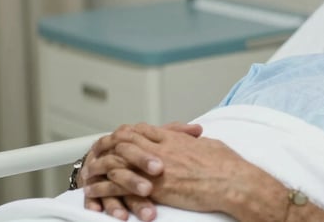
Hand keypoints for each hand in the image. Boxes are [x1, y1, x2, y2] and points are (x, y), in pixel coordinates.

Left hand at [84, 124, 290, 221]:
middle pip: (125, 140)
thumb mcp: (212, 146)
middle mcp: (162, 150)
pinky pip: (120, 185)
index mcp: (175, 140)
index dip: (130, 133)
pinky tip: (95, 193)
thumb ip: (197, 143)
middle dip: (109, 146)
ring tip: (90, 173)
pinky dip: (104, 189)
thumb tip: (197, 141)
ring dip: (101, 166)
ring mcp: (156, 167)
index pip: (144, 129)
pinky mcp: (154, 187)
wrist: (233, 182)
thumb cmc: (229, 167)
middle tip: (99, 153)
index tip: (121, 138)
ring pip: (118, 160)